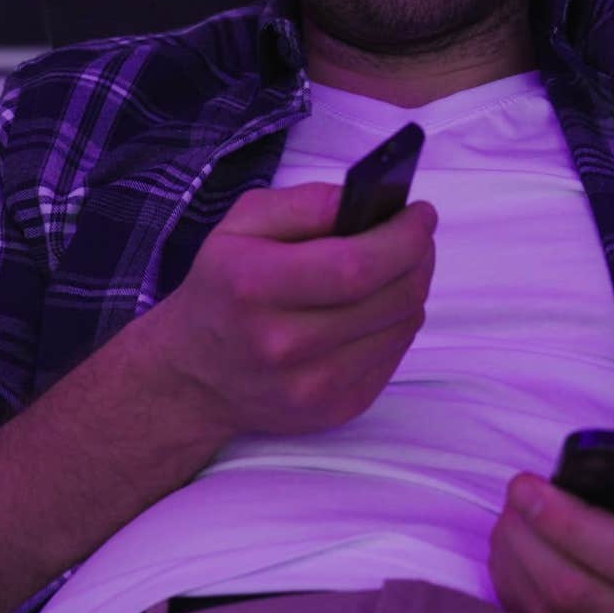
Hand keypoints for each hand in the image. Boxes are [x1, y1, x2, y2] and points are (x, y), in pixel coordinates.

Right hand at [136, 182, 437, 435]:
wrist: (193, 375)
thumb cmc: (222, 286)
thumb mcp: (242, 223)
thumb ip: (306, 204)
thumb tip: (369, 203)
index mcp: (256, 287)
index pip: (356, 267)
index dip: (403, 238)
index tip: (420, 215)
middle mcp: (284, 345)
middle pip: (391, 298)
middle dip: (418, 258)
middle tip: (417, 236)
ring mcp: (313, 386)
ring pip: (402, 326)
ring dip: (411, 289)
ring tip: (395, 268)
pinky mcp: (336, 409)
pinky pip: (395, 356)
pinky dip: (397, 324)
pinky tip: (375, 308)